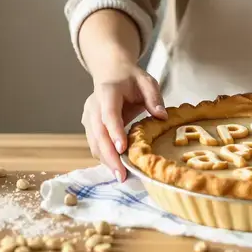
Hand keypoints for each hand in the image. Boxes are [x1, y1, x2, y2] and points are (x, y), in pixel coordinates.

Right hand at [81, 61, 166, 181]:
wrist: (112, 74)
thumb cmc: (132, 79)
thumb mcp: (147, 82)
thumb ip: (154, 97)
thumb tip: (162, 117)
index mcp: (107, 92)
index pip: (109, 114)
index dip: (114, 131)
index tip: (122, 149)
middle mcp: (93, 105)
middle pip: (98, 133)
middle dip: (109, 155)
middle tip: (122, 175)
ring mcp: (89, 117)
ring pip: (94, 142)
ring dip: (106, 160)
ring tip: (121, 176)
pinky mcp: (89, 127)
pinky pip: (95, 144)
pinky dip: (105, 157)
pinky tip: (117, 167)